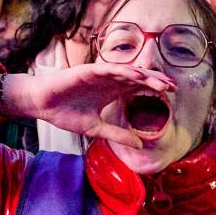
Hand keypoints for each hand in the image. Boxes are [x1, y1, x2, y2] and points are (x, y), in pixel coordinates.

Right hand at [0, 62, 174, 149]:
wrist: (41, 105)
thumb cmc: (64, 113)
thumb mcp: (96, 129)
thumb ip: (118, 135)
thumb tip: (141, 146)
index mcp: (112, 91)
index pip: (138, 86)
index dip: (155, 88)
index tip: (172, 93)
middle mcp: (109, 80)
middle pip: (138, 77)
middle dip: (156, 81)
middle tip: (174, 87)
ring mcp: (99, 74)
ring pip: (127, 71)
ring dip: (145, 76)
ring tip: (161, 83)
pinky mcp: (87, 71)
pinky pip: (108, 69)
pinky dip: (123, 70)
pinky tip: (137, 75)